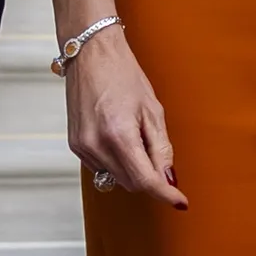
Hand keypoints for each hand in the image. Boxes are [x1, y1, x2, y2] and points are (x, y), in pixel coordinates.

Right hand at [65, 24, 187, 208]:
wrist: (91, 54)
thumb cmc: (123, 74)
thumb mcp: (152, 110)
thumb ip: (161, 148)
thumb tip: (168, 178)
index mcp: (118, 135)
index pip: (145, 180)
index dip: (165, 194)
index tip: (180, 201)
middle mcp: (96, 145)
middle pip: (132, 183)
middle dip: (150, 176)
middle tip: (156, 148)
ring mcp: (82, 147)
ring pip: (117, 177)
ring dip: (133, 168)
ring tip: (134, 134)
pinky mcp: (75, 145)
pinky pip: (102, 167)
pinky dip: (117, 161)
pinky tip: (119, 136)